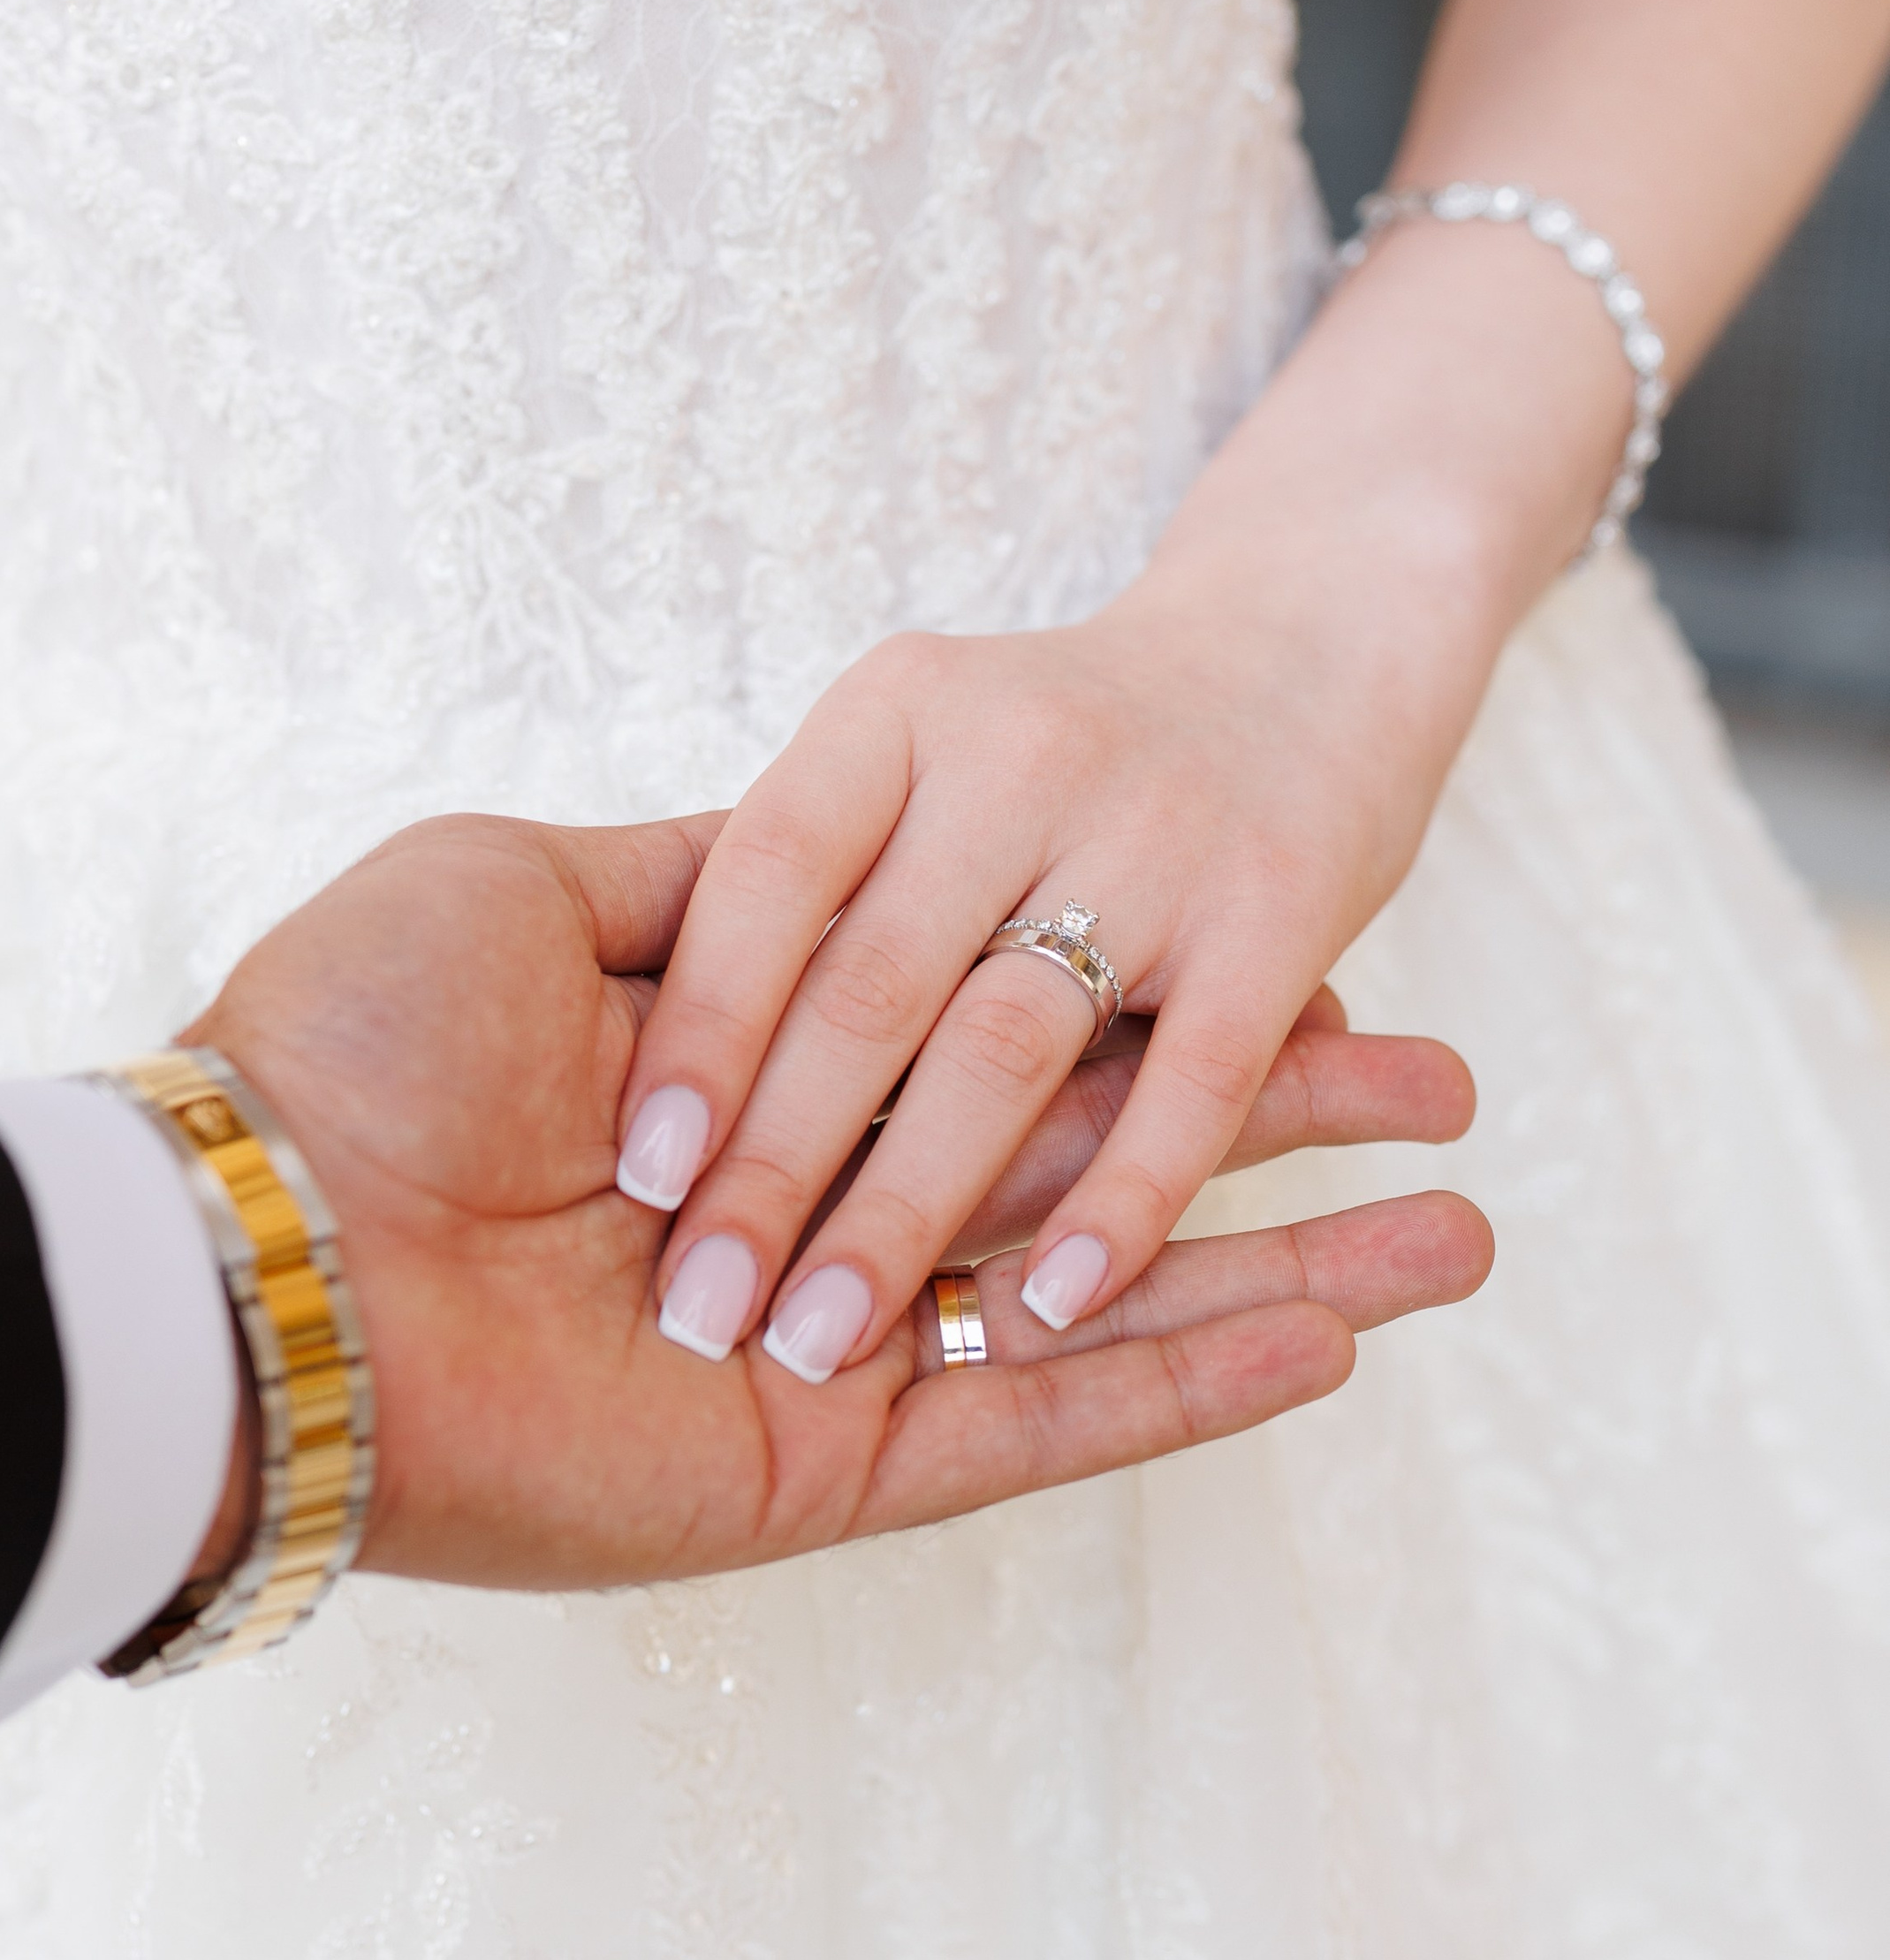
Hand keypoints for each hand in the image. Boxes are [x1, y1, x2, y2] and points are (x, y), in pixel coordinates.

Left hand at [191, 812, 1487, 1586]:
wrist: (249, 1238)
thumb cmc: (356, 1036)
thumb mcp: (531, 883)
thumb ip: (708, 883)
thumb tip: (818, 864)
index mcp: (758, 1067)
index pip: (1011, 1026)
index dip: (1162, 998)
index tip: (1309, 961)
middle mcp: (818, 1201)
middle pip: (1104, 1159)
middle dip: (1282, 1127)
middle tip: (1449, 1091)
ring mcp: (835, 1341)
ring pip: (1111, 1299)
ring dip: (1293, 1265)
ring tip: (1470, 1238)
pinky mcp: (826, 1461)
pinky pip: (1040, 1426)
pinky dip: (1184, 1380)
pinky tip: (1333, 1337)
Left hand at [616, 530, 1498, 1379]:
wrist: (1320, 622)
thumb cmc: (1069, 730)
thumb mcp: (907, 734)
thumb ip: (807, 864)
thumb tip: (657, 1051)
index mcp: (899, 714)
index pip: (768, 874)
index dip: (701, 1024)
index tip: (639, 1167)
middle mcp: (1017, 759)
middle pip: (872, 984)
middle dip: (773, 1161)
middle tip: (698, 1303)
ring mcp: (1159, 838)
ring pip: (1006, 1054)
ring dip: (909, 1211)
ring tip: (821, 1337)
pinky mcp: (1281, 915)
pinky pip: (1194, 1088)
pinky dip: (1125, 1202)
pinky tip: (1052, 1302)